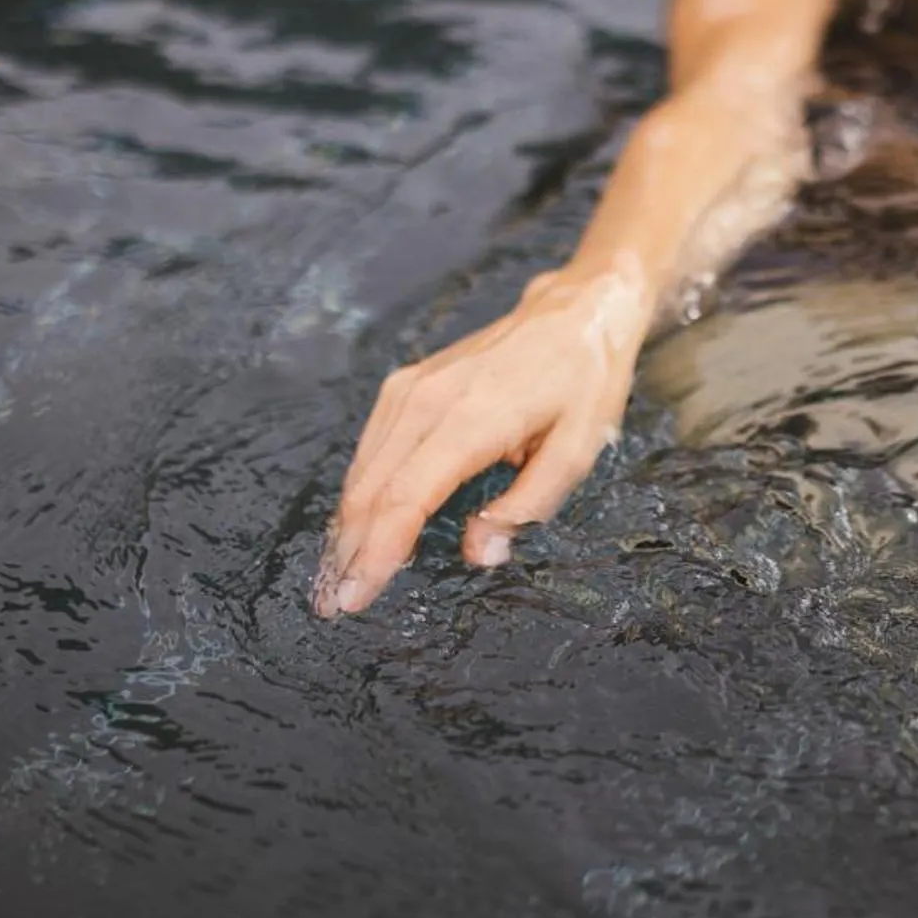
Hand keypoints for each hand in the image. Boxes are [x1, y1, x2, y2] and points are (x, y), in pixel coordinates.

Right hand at [313, 261, 648, 616]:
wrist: (573, 312)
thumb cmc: (583, 382)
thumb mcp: (578, 449)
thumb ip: (527, 506)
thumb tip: (480, 553)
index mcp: (472, 418)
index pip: (405, 498)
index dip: (376, 554)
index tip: (355, 599)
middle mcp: (427, 401)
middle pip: (370, 490)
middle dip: (348, 552)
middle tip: (334, 605)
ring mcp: (410, 389)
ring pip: (362, 471)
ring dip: (347, 527)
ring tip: (338, 578)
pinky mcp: (405, 386)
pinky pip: (371, 449)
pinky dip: (360, 493)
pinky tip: (359, 527)